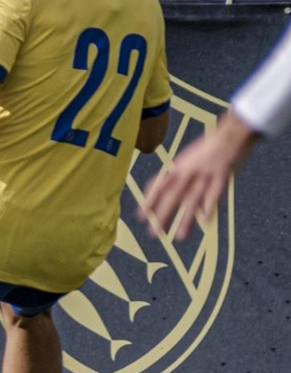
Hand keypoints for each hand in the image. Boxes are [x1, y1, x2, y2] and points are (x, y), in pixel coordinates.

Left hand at [141, 113, 256, 239]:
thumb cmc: (209, 147)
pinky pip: (214, 197)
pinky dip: (210, 210)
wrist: (231, 134)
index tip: (139, 215)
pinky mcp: (222, 178)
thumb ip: (177, 173)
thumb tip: (164, 188)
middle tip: (152, 233)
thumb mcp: (187, 158)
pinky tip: (206, 224)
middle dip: (161, 216)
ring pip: (192, 201)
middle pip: (171, 197)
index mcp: (177, 167)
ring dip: (185, 221)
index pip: (158, 186)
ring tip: (178, 238)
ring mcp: (205, 176)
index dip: (148, 201)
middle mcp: (188, 172)